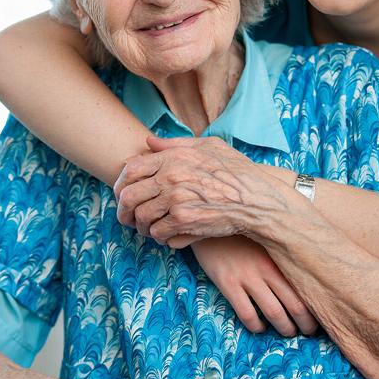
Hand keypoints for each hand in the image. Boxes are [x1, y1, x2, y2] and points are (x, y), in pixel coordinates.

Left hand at [114, 135, 286, 243]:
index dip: (121, 183)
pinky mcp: (184, 220)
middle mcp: (171, 176)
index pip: (130, 168)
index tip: (123, 194)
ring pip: (140, 217)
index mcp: (174, 156)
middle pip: (128, 195)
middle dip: (124, 209)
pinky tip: (168, 235)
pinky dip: (160, 236)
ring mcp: (176, 199)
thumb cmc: (237, 172)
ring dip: (142, 226)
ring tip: (149, 228)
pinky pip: (157, 232)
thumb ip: (176, 144)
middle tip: (128, 217)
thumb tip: (149, 142)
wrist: (257, 200)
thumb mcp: (210, 146)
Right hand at [193, 237, 318, 336]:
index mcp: (281, 256)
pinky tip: (259, 327)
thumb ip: (285, 251)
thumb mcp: (268, 236)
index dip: (316, 308)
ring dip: (284, 328)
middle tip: (307, 332)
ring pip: (274, 313)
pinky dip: (256, 326)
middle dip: (305, 325)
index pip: (307, 289)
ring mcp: (247, 276)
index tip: (320, 317)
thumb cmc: (242, 229)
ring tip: (287, 332)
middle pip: (295, 305)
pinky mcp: (227, 283)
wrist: (210, 219)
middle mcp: (268, 268)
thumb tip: (309, 266)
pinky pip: (246, 314)